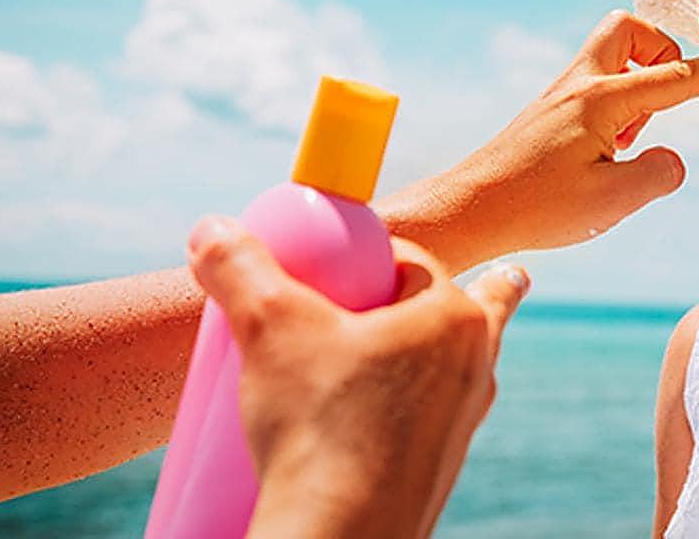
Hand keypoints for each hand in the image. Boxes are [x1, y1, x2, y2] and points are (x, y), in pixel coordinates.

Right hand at [186, 217, 528, 538]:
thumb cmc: (318, 426)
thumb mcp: (268, 328)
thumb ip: (239, 269)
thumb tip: (210, 230)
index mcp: (453, 319)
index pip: (413, 260)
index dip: (372, 253)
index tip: (337, 264)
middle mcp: (474, 368)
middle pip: (461, 310)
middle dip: (463, 291)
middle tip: (488, 276)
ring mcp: (462, 422)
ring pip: (455, 367)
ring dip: (442, 351)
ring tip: (446, 342)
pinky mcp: (439, 468)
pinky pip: (435, 418)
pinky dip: (419, 406)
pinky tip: (395, 415)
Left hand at [375, 10, 698, 272]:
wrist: (470, 209)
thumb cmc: (536, 207)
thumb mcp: (612, 201)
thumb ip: (659, 174)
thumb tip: (672, 158)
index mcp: (602, 99)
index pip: (679, 76)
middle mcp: (580, 85)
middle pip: (630, 29)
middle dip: (661, 53)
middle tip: (662, 105)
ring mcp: (561, 95)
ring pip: (612, 56)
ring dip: (638, 86)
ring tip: (627, 144)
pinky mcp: (550, 111)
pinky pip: (596, 85)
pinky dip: (616, 107)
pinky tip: (603, 155)